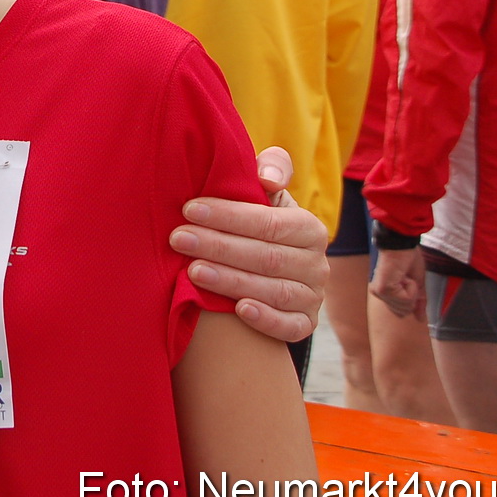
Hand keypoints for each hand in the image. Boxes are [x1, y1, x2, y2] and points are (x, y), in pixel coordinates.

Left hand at [169, 146, 329, 343]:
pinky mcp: (306, 324)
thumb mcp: (266, 193)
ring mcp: (314, 296)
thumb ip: (271, 169)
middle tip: (179, 239)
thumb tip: (267, 177)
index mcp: (309, 228)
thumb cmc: (256, 223)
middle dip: (219, 247)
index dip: (229, 216)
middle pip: (266, 257)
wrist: (263, 267)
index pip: (268, 222)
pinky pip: (291, 327)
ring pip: (274, 290)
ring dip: (232, 281)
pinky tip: (239, 310)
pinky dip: (267, 320)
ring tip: (193, 271)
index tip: (189, 209)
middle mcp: (318, 264)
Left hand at [371, 245, 427, 320]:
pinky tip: (403, 276)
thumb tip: (420, 319)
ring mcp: (380, 292)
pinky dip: (411, 287)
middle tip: (407, 278)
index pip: (401, 312)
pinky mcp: (383, 290)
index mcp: (385, 293)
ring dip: (412, 290)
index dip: (412, 299)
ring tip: (404, 276)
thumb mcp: (417, 284)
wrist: (402, 245)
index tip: (409, 281)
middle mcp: (379, 294)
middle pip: (404, 312)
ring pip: (406, 307)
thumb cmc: (408, 260)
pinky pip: (406, 299)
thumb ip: (418, 302)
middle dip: (412, 296)